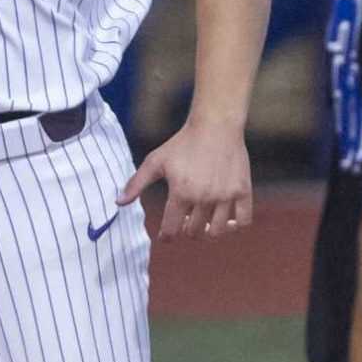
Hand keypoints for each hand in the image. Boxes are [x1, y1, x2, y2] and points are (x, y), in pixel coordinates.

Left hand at [118, 117, 252, 239]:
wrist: (215, 125)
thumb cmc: (182, 143)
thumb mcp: (155, 161)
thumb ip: (136, 184)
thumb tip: (118, 203)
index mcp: (181, 193)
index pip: (172, 230)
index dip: (166, 236)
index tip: (166, 235)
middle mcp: (204, 197)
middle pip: (194, 232)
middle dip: (187, 231)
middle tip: (185, 221)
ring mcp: (225, 195)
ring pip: (218, 231)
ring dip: (209, 232)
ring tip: (204, 223)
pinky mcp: (243, 191)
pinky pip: (244, 221)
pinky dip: (235, 226)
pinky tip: (227, 220)